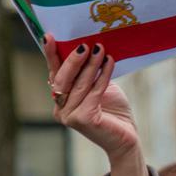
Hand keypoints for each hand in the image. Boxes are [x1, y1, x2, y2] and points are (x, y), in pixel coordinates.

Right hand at [44, 35, 138, 162]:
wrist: (127, 139)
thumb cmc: (114, 112)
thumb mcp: (99, 88)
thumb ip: (89, 74)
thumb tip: (88, 46)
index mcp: (60, 100)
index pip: (55, 74)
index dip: (51, 55)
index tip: (48, 36)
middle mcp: (60, 109)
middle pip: (63, 78)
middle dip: (74, 59)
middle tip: (85, 44)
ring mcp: (69, 116)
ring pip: (80, 84)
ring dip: (91, 65)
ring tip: (101, 49)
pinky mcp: (83, 119)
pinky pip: (93, 92)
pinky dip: (103, 75)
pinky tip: (110, 62)